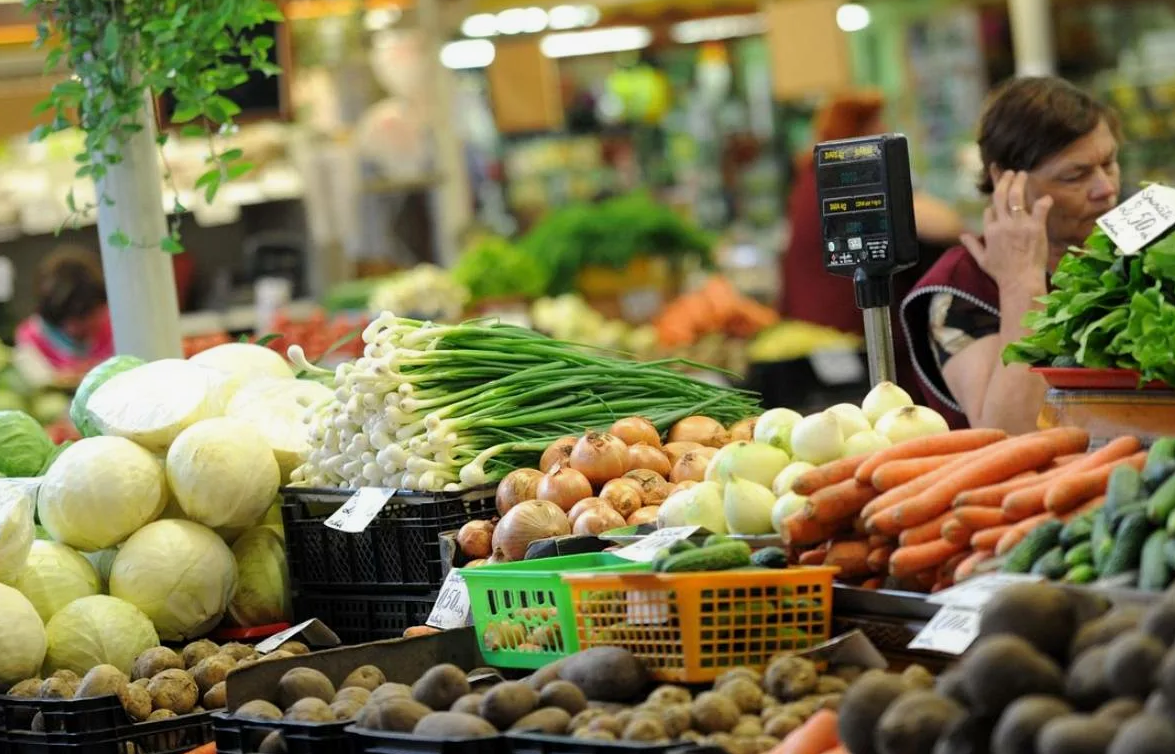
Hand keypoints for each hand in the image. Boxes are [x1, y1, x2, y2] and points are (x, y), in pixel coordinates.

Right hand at [961, 171, 1052, 290]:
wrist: (1020, 281)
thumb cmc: (1001, 273)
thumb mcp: (982, 259)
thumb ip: (972, 245)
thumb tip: (961, 235)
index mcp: (989, 231)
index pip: (989, 210)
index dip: (993, 206)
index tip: (997, 204)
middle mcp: (1002, 224)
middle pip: (1001, 196)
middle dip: (1004, 181)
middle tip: (1010, 172)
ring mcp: (1019, 225)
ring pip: (1016, 197)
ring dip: (1019, 183)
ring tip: (1022, 174)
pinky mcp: (1035, 227)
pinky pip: (1040, 208)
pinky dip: (1044, 201)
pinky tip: (1047, 198)